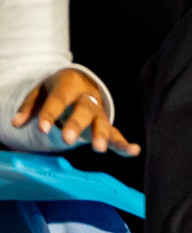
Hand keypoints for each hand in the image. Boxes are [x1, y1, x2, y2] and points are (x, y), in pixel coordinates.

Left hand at [11, 68, 138, 154]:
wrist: (80, 81)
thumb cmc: (56, 90)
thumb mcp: (40, 92)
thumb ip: (29, 106)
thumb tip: (16, 123)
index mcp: (70, 85)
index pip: (60, 99)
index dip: (51, 114)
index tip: (42, 129)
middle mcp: (88, 97)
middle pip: (85, 110)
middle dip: (77, 125)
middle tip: (67, 140)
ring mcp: (99, 111)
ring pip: (102, 122)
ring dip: (100, 135)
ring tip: (98, 149)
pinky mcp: (106, 124)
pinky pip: (116, 133)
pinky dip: (124, 144)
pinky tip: (134, 151)